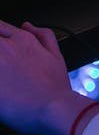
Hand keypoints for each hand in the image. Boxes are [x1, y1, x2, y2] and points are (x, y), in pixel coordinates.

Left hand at [0, 20, 85, 134]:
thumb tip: (27, 25)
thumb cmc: (56, 87)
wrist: (54, 110)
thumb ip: (43, 35)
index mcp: (22, 40)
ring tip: (3, 76)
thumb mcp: (57, 55)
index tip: (1, 48)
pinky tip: (1, 88)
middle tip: (2, 64)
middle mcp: (5, 49)